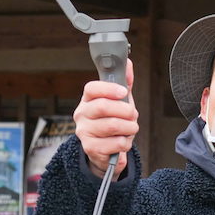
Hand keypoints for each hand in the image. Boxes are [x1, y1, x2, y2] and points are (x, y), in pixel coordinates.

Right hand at [74, 58, 137, 178]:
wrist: (107, 151)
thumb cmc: (113, 122)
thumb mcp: (120, 102)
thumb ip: (124, 83)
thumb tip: (127, 63)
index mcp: (87, 100)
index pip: (92, 88)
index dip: (109, 88)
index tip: (123, 92)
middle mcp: (82, 115)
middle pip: (103, 106)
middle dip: (125, 110)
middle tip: (133, 115)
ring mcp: (84, 132)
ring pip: (113, 125)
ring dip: (129, 127)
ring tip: (130, 128)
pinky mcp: (90, 148)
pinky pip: (116, 143)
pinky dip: (126, 142)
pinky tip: (122, 142)